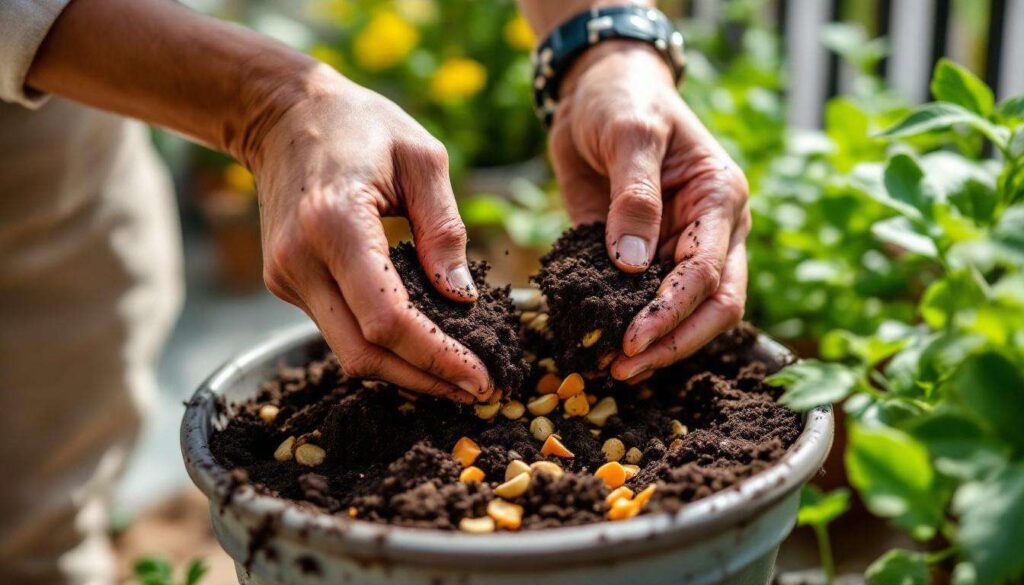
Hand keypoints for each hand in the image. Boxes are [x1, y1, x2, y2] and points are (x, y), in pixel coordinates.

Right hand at [247, 69, 490, 402]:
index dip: (436, 358)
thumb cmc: (363, 125)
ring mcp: (286, 275)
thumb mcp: (423, 159)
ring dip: (404, 372)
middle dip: (424, 380)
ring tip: (457, 377)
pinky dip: (381, 345)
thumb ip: (445, 230)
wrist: (284, 114)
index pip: (388, 319)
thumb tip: (462, 298)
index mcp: (336, 223)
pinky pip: (338, 330)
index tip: (480, 378)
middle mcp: (301, 259)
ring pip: (348, 351)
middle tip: (476, 392)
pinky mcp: (285, 282)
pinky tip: (420, 344)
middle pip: (364, 352)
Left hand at [550, 41, 750, 382]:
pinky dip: (625, 321)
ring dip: (657, 344)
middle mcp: (712, 230)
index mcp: (720, 199)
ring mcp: (680, 246)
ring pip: (688, 311)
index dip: (672, 311)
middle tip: (625, 369)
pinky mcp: (643, 255)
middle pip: (714, 306)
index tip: (634, 340)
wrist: (596, 90)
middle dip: (673, 343)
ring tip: (613, 369)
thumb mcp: (629, 133)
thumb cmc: (623, 99)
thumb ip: (633, 196)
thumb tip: (631, 265)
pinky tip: (597, 340)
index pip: (707, 272)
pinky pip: (642, 297)